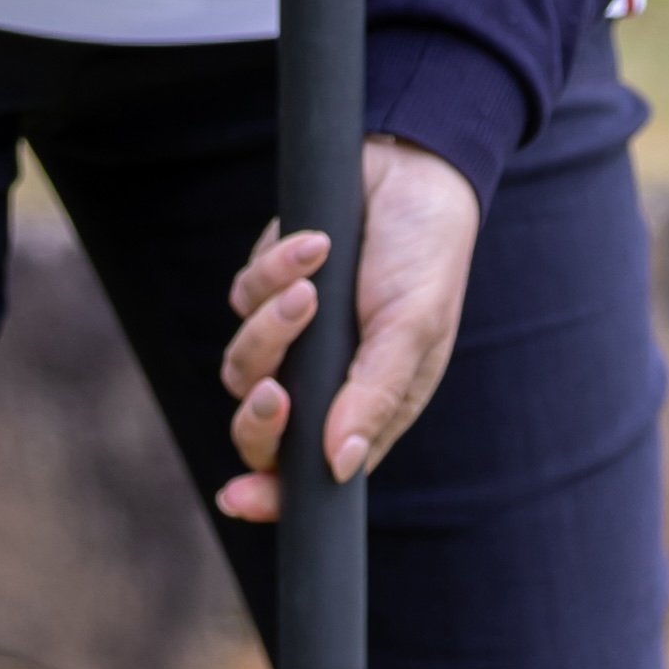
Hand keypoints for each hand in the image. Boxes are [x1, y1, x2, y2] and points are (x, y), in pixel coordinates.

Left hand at [217, 136, 481, 518]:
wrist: (412, 167)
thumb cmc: (427, 255)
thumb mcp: (413, 328)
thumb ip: (373, 396)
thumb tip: (340, 466)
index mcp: (366, 406)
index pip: (311, 469)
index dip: (272, 494)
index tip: (240, 501)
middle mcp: (324, 380)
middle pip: (261, 430)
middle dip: (258, 420)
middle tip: (274, 393)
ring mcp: (292, 336)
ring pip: (243, 364)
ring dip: (272, 329)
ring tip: (314, 287)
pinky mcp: (268, 286)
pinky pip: (245, 298)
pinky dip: (276, 272)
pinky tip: (318, 243)